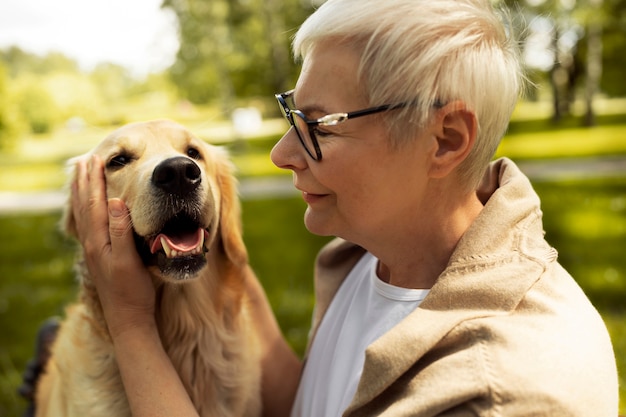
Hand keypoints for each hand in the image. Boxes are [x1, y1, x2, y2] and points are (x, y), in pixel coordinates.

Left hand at [71, 155, 155, 337]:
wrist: (127, 318)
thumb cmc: (132, 290)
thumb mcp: (129, 260)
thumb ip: (120, 231)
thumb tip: (115, 202)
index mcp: (99, 240)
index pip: (95, 203)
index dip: (95, 181)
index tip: (96, 159)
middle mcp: (93, 243)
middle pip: (85, 206)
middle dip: (84, 182)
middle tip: (85, 161)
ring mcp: (94, 250)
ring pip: (84, 215)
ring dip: (82, 194)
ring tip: (82, 177)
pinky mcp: (100, 256)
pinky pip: (88, 225)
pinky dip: (86, 210)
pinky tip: (90, 209)